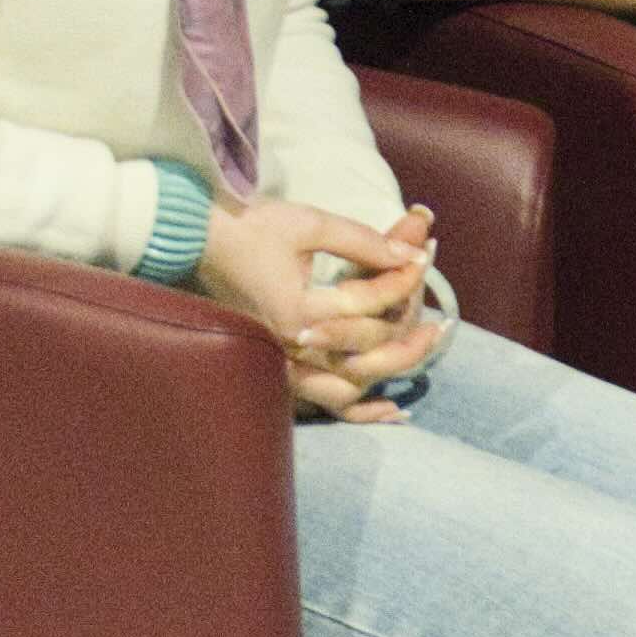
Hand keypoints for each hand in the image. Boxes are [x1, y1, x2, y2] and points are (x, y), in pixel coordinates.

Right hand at [198, 193, 444, 415]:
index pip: (368, 304)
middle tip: (442, 321)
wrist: (193, 238)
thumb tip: (410, 253)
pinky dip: (360, 412)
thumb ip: (363, 241)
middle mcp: (290, 346)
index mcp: (297, 310)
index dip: (402, 279)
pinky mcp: (277, 366)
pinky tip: (395, 411)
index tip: (423, 256)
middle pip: (368, 351)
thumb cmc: (248, 227)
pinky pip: (323, 404)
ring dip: (392, 372)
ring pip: (350, 388)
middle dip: (410, 330)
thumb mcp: (308, 224)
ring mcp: (281, 362)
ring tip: (424, 354)